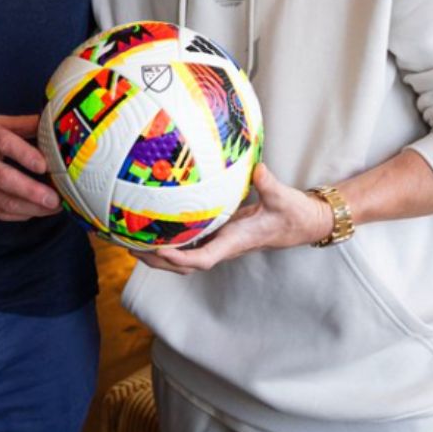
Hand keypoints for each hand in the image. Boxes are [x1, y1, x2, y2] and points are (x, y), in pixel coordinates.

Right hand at [0, 114, 59, 221]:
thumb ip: (20, 124)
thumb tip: (50, 123)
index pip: (4, 143)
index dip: (24, 154)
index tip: (44, 165)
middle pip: (3, 179)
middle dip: (32, 192)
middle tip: (56, 199)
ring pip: (1, 201)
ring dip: (30, 208)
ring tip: (52, 208)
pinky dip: (17, 214)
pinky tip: (33, 212)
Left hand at [132, 164, 331, 274]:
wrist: (303, 224)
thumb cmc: (293, 213)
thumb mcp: (282, 197)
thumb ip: (268, 183)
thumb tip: (257, 166)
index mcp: (236, 241)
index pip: (205, 259)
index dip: (181, 258)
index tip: (160, 251)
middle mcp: (224, 246)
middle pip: (184, 265)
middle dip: (157, 260)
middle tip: (128, 247)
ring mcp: (220, 243)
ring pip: (184, 258)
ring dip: (158, 255)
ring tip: (131, 241)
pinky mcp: (220, 235)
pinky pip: (190, 244)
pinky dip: (170, 242)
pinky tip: (155, 229)